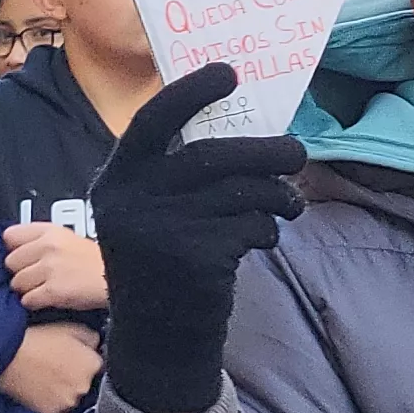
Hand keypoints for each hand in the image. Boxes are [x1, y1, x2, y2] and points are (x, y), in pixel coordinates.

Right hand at [0, 322, 103, 412]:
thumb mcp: (70, 328)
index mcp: (92, 364)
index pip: (97, 366)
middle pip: (86, 384)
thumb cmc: (38, 339)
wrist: (8, 356)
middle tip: (56, 368)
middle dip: (75, 378)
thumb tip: (98, 346)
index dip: (84, 361)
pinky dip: (54, 407)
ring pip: (72, 400)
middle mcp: (84, 386)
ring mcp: (68, 402)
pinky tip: (43, 393)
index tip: (72, 358)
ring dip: (64, 393)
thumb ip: (92, 338)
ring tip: (47, 380)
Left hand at [3, 220, 111, 312]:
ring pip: (17, 283)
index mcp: (51, 230)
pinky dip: (35, 303)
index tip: (20, 257)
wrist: (119, 277)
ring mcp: (50, 269)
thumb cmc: (97, 261)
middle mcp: (48, 247)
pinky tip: (48, 299)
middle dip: (20, 271)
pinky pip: (27, 300)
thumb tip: (15, 249)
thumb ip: (42, 240)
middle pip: (10, 262)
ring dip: (27, 289)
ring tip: (43, 288)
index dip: (14, 249)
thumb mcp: (69, 238)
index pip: (10, 236)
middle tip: (35, 276)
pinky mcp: (53, 291)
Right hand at [89, 64, 305, 412]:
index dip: (190, 92)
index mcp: (117, 181)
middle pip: (212, 156)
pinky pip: (250, 226)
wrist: (158, 338)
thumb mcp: (151, 211)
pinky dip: (267, 228)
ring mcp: (162, 233)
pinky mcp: (195, 261)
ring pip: (240, 192)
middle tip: (296, 151)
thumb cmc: (165, 258)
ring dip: (277, 194)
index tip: (229, 74)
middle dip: (265, 151)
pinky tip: (263, 238)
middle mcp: (132, 203)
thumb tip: (250, 126)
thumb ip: (179, 173)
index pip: (151, 121)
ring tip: (290, 202)